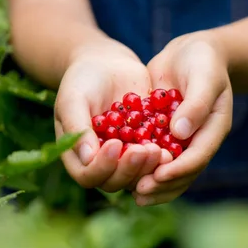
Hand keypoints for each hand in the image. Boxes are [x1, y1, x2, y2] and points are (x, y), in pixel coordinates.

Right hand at [55, 44, 162, 191]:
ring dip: (150, 167)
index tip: (114, 143)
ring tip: (161, 150)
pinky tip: (173, 145)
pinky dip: (164, 155)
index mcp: (79, 157)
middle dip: (131, 169)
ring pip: (139, 176)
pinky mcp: (146, 147)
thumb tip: (88, 157)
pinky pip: (156, 159)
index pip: (88, 176)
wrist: (109, 65)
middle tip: (145, 150)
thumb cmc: (83, 80)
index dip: (102, 167)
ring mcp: (126, 158)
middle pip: (116, 181)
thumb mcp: (73, 98)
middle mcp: (103, 164)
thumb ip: (76, 126)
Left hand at [132, 32, 232, 205]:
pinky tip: (126, 179)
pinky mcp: (165, 135)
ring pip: (171, 170)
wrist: (192, 51)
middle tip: (140, 191)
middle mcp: (199, 140)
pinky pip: (157, 157)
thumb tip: (180, 133)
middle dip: (163, 183)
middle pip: (185, 171)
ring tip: (134, 194)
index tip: (159, 175)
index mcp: (214, 128)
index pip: (198, 155)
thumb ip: (196, 103)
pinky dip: (143, 169)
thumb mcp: (203, 76)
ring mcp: (183, 140)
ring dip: (154, 184)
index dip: (179, 169)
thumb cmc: (203, 60)